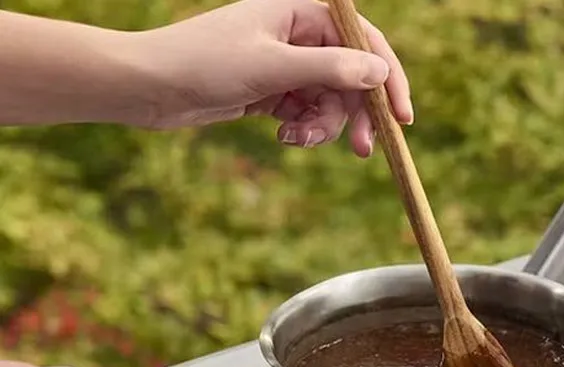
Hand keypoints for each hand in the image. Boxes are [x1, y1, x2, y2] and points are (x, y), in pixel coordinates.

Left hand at [139, 0, 412, 156]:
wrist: (153, 87)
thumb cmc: (206, 63)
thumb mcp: (274, 67)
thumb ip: (330, 69)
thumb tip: (380, 73)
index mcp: (301, 11)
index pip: (363, 42)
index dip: (388, 78)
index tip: (402, 118)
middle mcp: (298, 34)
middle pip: (350, 78)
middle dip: (353, 114)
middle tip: (361, 150)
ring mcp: (286, 64)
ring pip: (329, 101)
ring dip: (321, 127)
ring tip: (295, 140)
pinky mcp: (273, 91)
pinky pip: (306, 114)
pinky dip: (301, 130)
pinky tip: (282, 137)